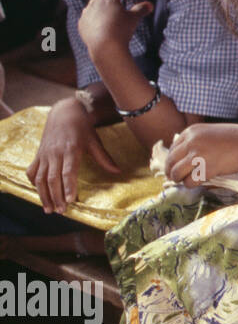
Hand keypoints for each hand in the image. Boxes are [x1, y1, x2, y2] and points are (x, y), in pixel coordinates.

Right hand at [26, 97, 120, 212]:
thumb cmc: (82, 128)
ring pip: (40, 178)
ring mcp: (44, 154)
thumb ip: (104, 158)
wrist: (64, 112)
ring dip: (44, 195)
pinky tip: (39, 193)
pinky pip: (32, 171)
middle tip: (61, 211)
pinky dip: (34, 183)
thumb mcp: (94, 141)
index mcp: (71, 150)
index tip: (71, 200)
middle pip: (53, 178)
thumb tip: (118, 172)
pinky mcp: (38, 155)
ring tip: (49, 209)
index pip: (68, 171)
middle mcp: (55, 153)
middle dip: (56, 196)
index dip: (69, 186)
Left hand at [77, 0, 151, 58]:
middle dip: (109, 6)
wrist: (105, 48)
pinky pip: (89, 22)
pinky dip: (95, 26)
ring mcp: (86, 13)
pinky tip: (102, 35)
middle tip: (118, 19)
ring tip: (111, 29)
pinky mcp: (81, 24)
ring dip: (102, 16)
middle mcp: (95, 2)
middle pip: (103, 0)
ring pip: (95, 11)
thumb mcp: (133, 20)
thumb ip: (140, 10)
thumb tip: (150, 5)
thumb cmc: (121, 30)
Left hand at [165, 123, 237, 185]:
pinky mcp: (205, 168)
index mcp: (191, 132)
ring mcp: (197, 155)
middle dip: (172, 172)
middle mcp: (191, 142)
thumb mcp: (211, 133)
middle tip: (176, 178)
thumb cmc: (234, 140)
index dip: (173, 160)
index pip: (172, 149)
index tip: (176, 167)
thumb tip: (181, 157)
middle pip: (170, 161)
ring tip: (187, 180)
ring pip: (175, 173)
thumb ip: (196, 141)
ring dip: (179, 179)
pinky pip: (189, 182)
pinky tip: (200, 181)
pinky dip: (192, 184)